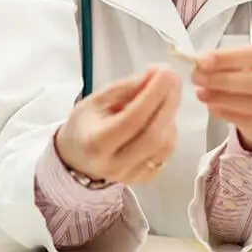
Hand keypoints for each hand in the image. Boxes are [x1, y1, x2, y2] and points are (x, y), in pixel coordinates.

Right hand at [56, 66, 179, 184]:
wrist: (78, 157)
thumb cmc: (86, 124)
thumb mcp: (97, 99)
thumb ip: (127, 87)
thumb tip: (157, 74)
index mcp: (96, 143)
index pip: (132, 119)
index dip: (153, 94)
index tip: (166, 73)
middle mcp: (114, 164)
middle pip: (153, 135)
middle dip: (168, 103)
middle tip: (174, 79)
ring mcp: (131, 175)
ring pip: (165, 145)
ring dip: (170, 115)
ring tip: (166, 96)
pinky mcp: (144, 179)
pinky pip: (166, 153)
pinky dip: (170, 130)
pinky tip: (162, 116)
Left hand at [192, 45, 251, 152]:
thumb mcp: (243, 66)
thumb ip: (226, 63)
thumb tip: (201, 63)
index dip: (229, 59)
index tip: (203, 62)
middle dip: (224, 80)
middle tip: (199, 79)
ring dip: (225, 99)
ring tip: (203, 95)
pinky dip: (231, 115)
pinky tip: (214, 109)